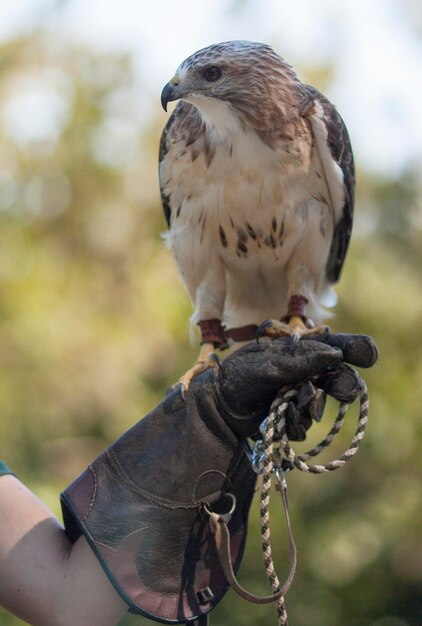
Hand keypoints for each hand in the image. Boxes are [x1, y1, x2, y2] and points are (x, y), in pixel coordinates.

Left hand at [217, 334, 377, 438]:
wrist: (216, 411)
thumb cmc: (236, 379)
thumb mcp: (266, 365)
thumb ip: (300, 361)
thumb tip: (334, 354)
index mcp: (295, 351)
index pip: (332, 346)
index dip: (353, 349)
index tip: (369, 355)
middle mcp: (300, 372)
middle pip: (335, 378)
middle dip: (340, 385)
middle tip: (346, 391)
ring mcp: (296, 396)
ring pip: (320, 405)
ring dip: (307, 409)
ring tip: (287, 406)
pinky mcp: (290, 419)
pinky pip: (304, 425)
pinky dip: (294, 425)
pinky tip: (278, 422)